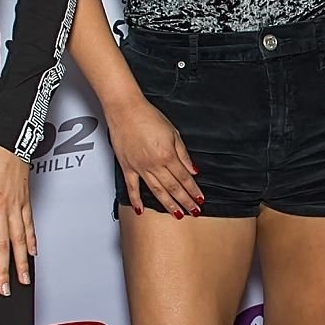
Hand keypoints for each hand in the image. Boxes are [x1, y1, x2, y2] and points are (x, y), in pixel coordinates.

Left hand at [0, 133, 33, 293]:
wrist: (11, 132)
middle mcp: (0, 207)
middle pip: (2, 245)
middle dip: (2, 270)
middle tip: (3, 290)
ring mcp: (15, 204)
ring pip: (19, 238)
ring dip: (21, 261)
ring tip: (23, 280)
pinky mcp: (25, 198)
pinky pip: (29, 224)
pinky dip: (31, 240)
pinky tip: (32, 253)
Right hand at [108, 94, 203, 216]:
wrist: (125, 110)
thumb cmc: (148, 116)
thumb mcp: (173, 132)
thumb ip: (183, 154)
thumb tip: (193, 170)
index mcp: (167, 155)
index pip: (184, 178)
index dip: (193, 190)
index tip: (199, 199)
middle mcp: (154, 164)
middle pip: (173, 187)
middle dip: (185, 201)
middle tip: (193, 211)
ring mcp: (139, 167)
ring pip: (156, 191)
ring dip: (168, 204)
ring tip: (176, 214)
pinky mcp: (126, 167)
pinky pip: (132, 187)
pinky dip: (136, 200)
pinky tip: (141, 209)